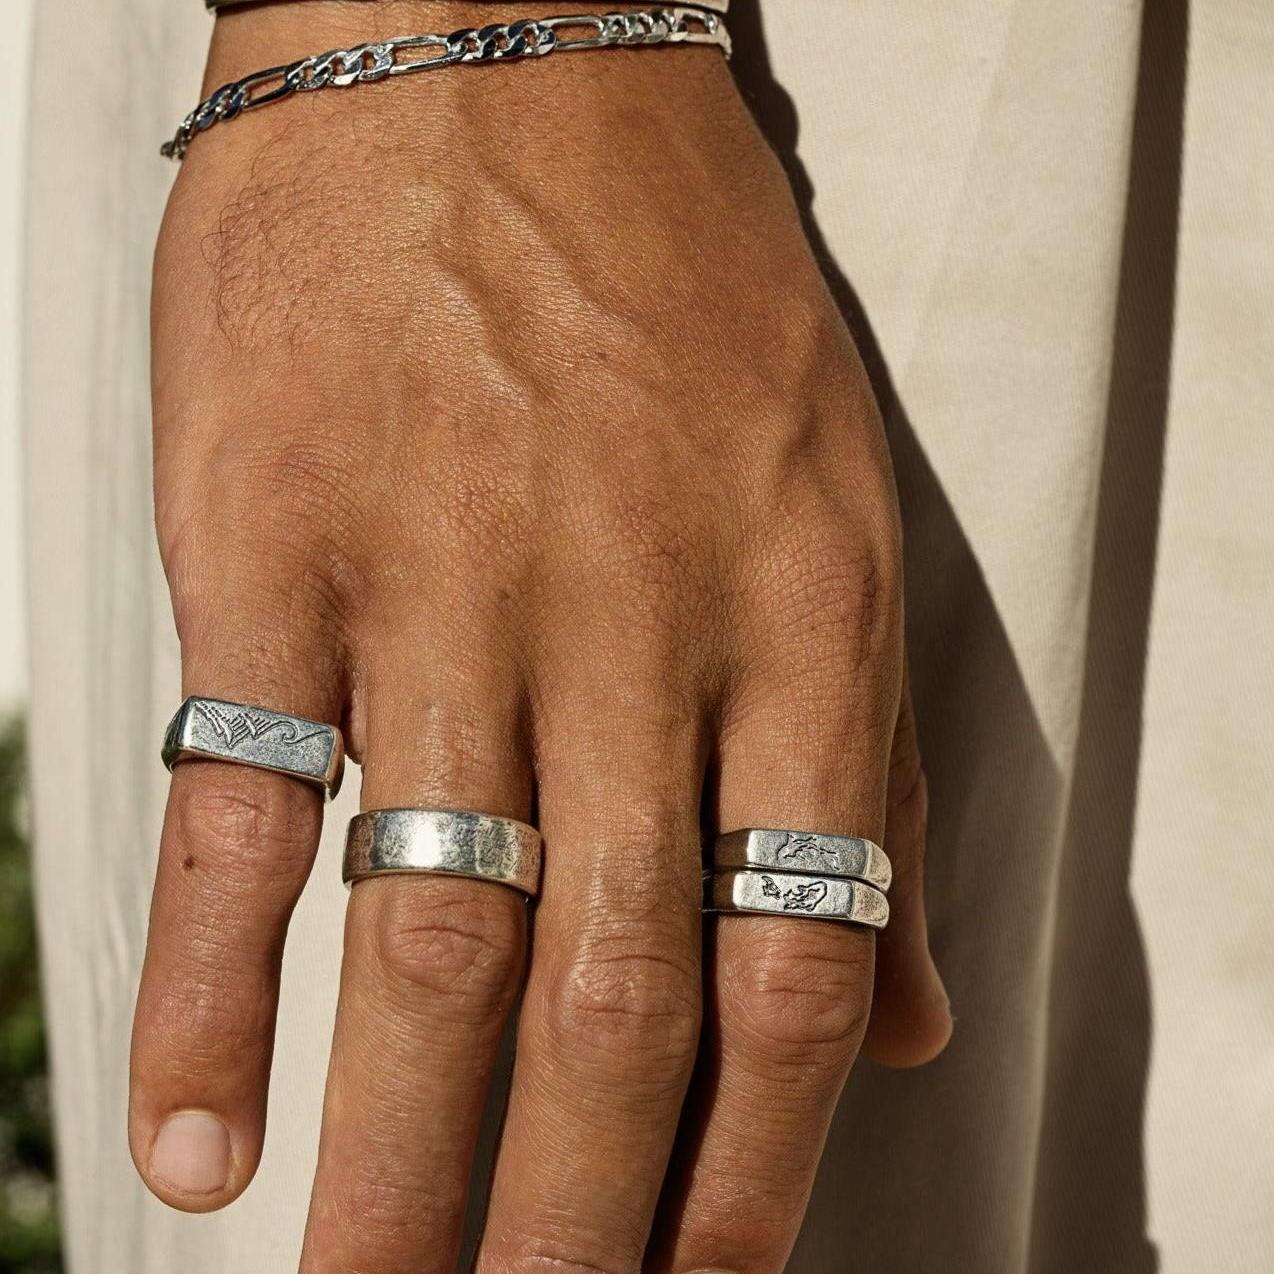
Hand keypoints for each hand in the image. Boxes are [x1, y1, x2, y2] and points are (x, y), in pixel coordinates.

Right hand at [130, 3, 950, 1268]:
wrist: (486, 56)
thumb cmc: (670, 276)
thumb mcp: (833, 502)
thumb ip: (872, 775)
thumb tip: (903, 1009)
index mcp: (794, 621)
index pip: (793, 966)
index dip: (754, 1169)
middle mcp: (627, 625)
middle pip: (613, 999)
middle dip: (572, 1219)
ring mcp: (441, 588)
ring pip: (435, 942)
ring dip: (398, 1159)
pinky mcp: (276, 549)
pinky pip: (245, 807)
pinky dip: (215, 990)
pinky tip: (198, 1131)